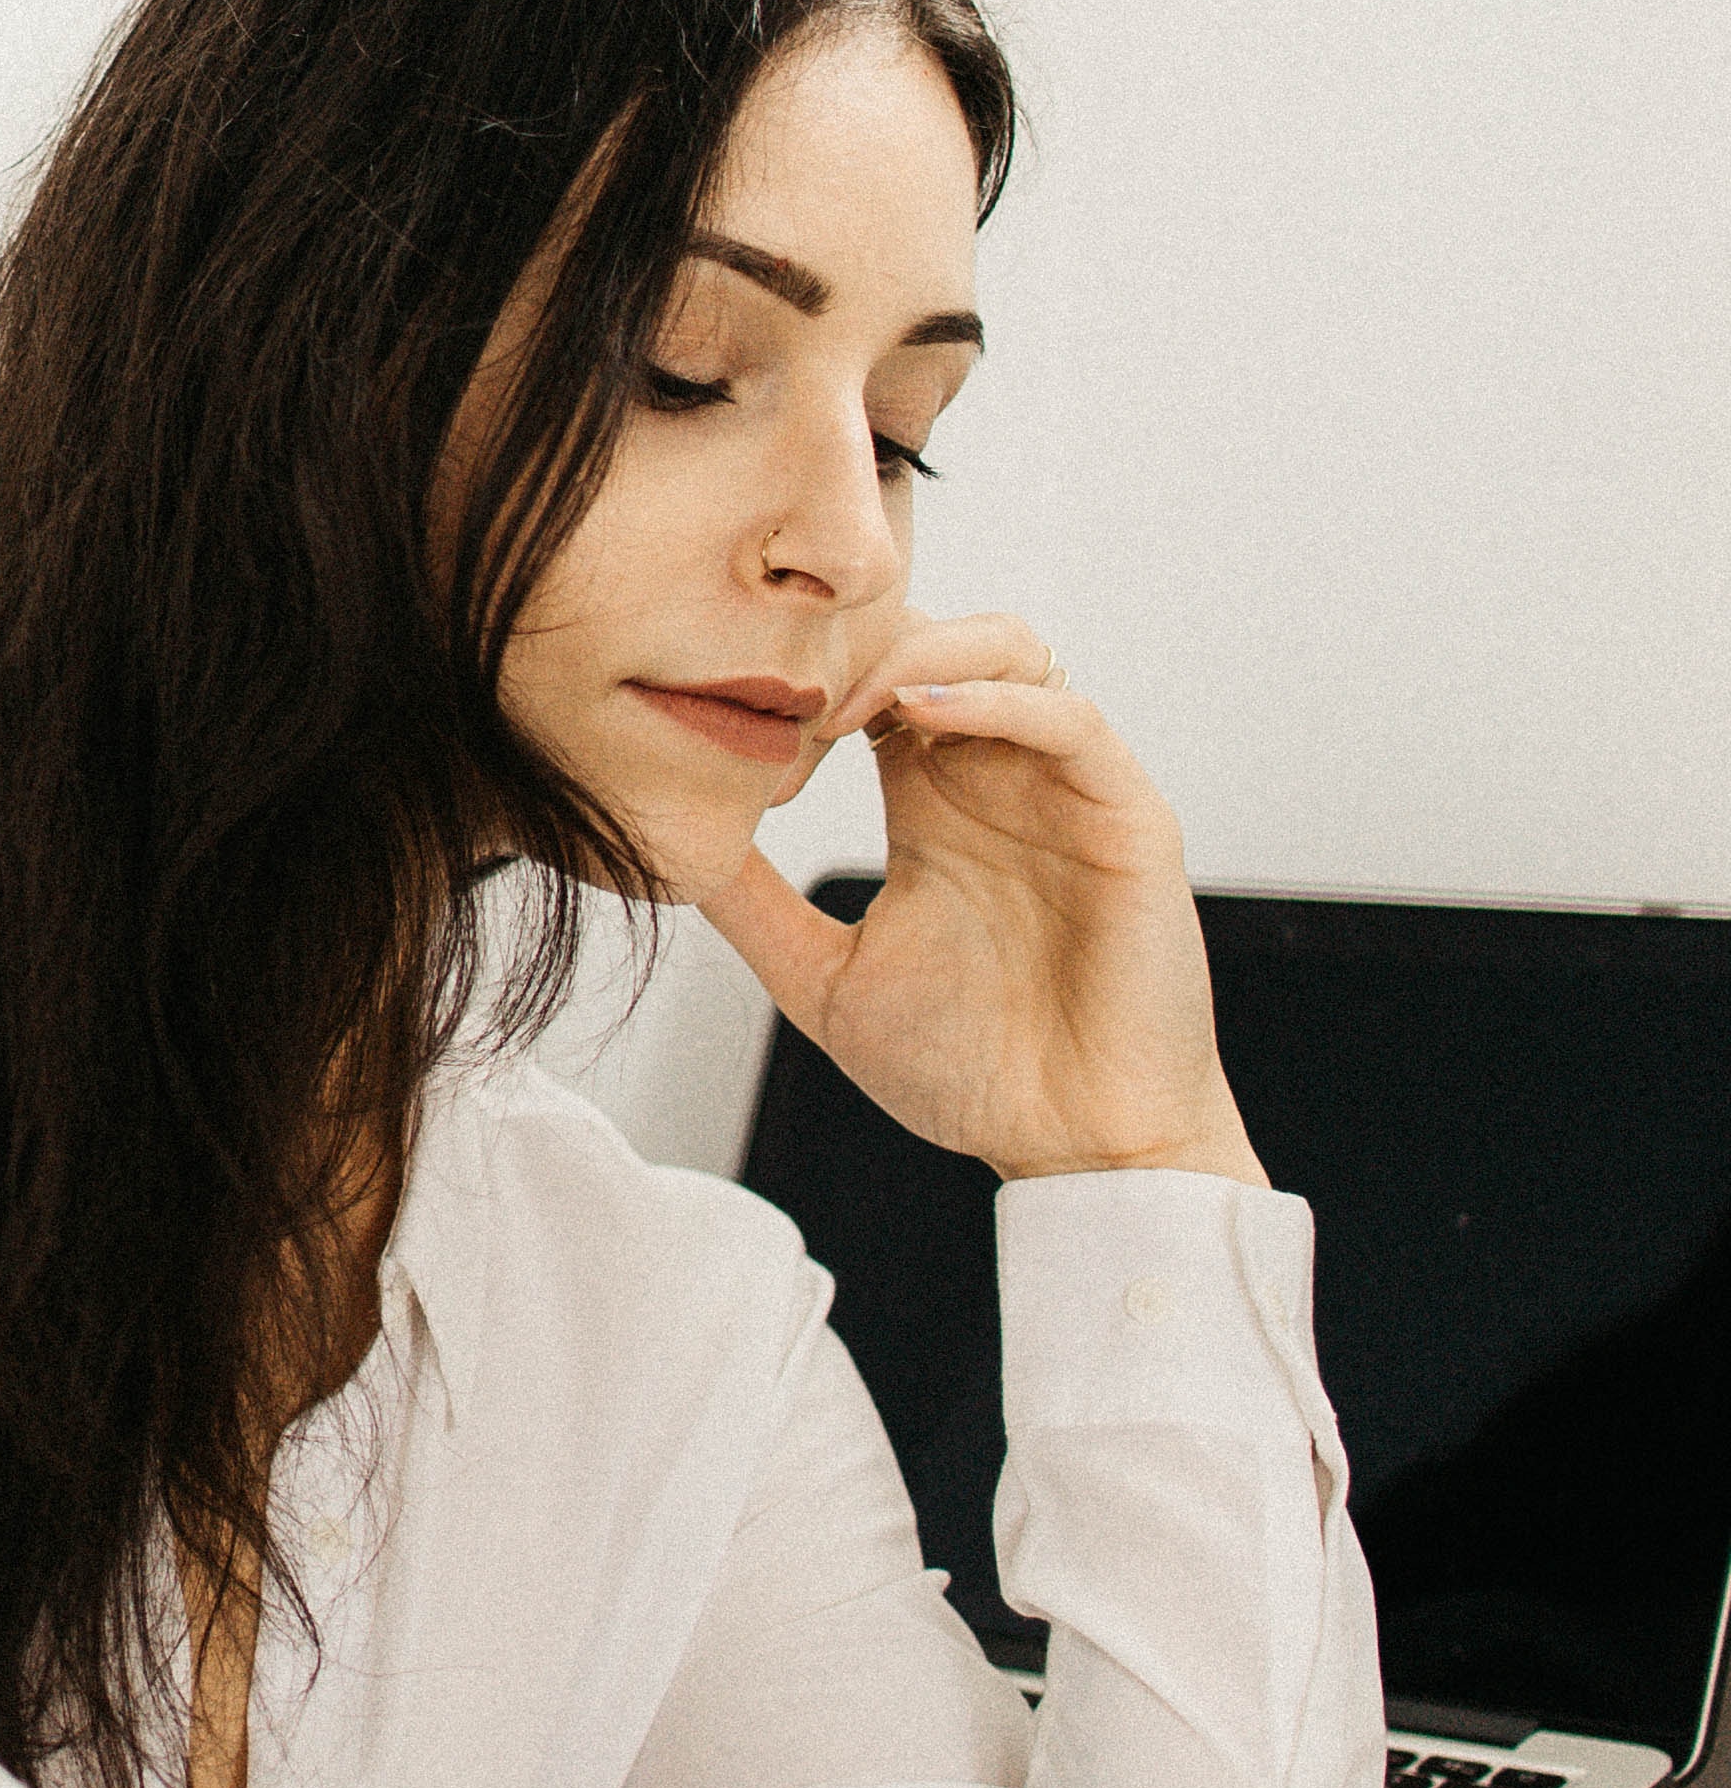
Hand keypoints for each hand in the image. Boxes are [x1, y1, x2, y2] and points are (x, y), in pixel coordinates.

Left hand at [690, 613, 1260, 1185]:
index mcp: (931, 801)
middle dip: (851, 641)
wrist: (1075, 1150)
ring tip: (841, 702)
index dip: (802, 677)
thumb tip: (661, 854)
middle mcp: (997, 775)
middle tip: (777, 695)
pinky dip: (995, 695)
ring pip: (1008, 647)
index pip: (871, 680)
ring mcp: (1064, 788)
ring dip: (919, 651)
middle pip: (933, 636)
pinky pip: (1070, 715)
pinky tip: (919, 715)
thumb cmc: (969, 1072)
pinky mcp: (1126, 815)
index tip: (736, 726)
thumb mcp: (825, 979)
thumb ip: (756, 909)